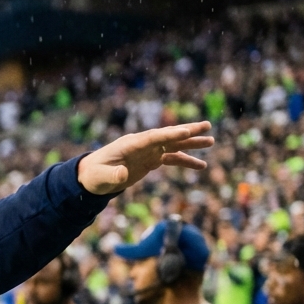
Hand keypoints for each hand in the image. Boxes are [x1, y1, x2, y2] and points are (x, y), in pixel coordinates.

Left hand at [76, 121, 214, 194]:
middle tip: (207, 126)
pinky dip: (186, 161)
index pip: (154, 137)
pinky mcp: (150, 160)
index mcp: (130, 144)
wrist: (92, 177)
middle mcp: (142, 145)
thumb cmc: (94, 175)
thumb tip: (123, 174)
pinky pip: (171, 159)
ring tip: (211, 141)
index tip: (187, 132)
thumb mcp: (100, 177)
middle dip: (187, 131)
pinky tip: (201, 165)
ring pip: (173, 145)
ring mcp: (148, 152)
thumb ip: (112, 175)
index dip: (170, 134)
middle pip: (168, 135)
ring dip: (191, 144)